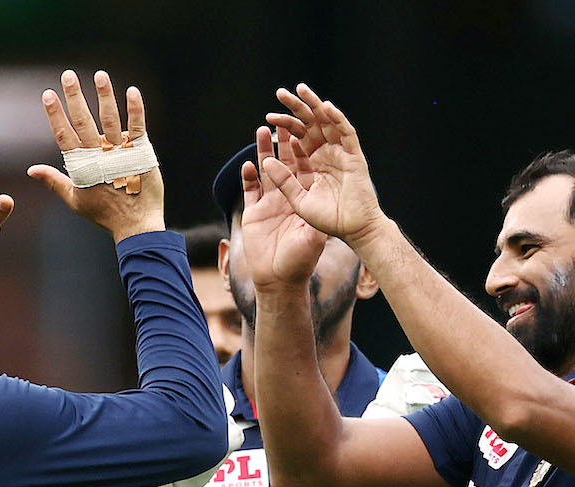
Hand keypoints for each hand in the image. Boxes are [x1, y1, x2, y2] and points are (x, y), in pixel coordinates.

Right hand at [28, 70, 164, 242]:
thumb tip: (31, 169)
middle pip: (84, 121)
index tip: (48, 94)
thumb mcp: (75, 199)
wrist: (135, 225)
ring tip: (100, 75)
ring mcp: (120, 153)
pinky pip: (137, 127)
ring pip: (110, 119)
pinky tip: (132, 91)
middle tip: (68, 75)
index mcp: (82, 165)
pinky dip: (135, 109)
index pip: (64, 134)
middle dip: (75, 97)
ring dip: (104, 96)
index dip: (55, 114)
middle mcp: (99, 156)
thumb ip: (54, 181)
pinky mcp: (140, 152)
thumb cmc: (104, 213)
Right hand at [239, 125, 326, 290]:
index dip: (305, 145)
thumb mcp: (313, 237)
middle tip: (282, 117)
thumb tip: (325, 197)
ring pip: (267, 169)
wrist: (278, 281)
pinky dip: (248, 176)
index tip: (304, 126)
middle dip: (284, 139)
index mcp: (306, 197)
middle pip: (286, 161)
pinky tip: (248, 164)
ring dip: (265, 150)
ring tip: (263, 129)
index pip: (306, 165)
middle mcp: (289, 196)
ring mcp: (270, 203)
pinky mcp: (254, 212)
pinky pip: (250, 189)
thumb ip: (315, 216)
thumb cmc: (300, 261)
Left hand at [263, 84, 385, 247]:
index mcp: (312, 163)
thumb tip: (266, 161)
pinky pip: (346, 133)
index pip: (296, 138)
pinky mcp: (354, 156)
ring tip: (301, 90)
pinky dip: (338, 119)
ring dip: (315, 105)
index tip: (268, 118)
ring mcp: (341, 153)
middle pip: (309, 124)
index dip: (283, 126)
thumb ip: (284, 181)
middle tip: (280, 93)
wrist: (354, 230)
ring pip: (327, 122)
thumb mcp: (299, 201)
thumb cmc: (329, 219)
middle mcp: (326, 154)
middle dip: (296, 108)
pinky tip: (326, 108)